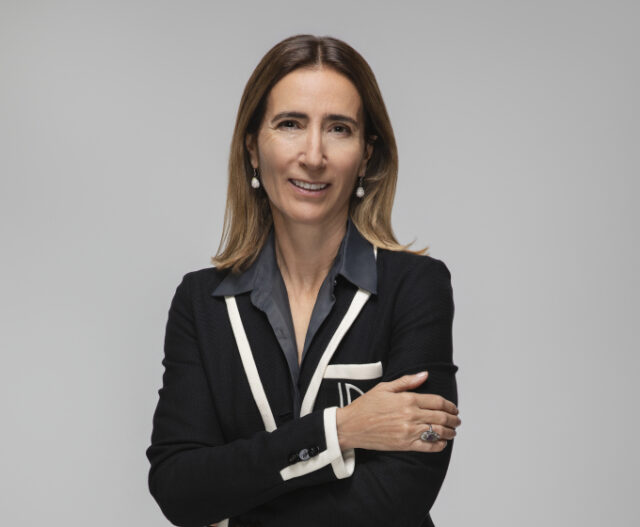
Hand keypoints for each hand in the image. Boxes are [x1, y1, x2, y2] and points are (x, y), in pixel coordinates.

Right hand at [336, 371, 460, 451]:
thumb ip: (407, 381)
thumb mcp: (384, 388)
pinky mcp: (404, 444)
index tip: (454, 408)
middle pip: (440, 417)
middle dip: (453, 419)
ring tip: (452, 432)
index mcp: (407, 399)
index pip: (436, 402)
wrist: (351, 426)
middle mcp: (410, 415)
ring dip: (449, 432)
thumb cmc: (366, 405)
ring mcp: (408, 431)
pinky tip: (442, 443)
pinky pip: (427, 446)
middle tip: (457, 420)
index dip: (449, 405)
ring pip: (437, 432)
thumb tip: (425, 374)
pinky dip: (438, 445)